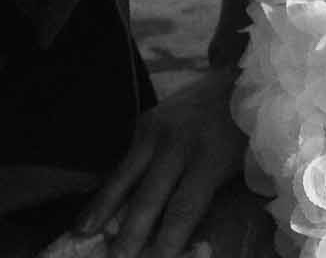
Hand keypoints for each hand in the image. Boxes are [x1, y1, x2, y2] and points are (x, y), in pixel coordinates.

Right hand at [75, 68, 245, 257]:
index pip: (184, 207)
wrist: (233, 83)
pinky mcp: (144, 122)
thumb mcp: (236, 170)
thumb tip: (184, 242)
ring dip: (104, 207)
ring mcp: (157, 130)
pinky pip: (125, 161)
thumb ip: (209, 200)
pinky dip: (109, 187)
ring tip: (83, 231)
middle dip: (130, 232)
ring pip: (126, 175)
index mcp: (209, 158)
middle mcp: (178, 143)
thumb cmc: (242, 136)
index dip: (169, 239)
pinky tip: (93, 209)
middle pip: (150, 196)